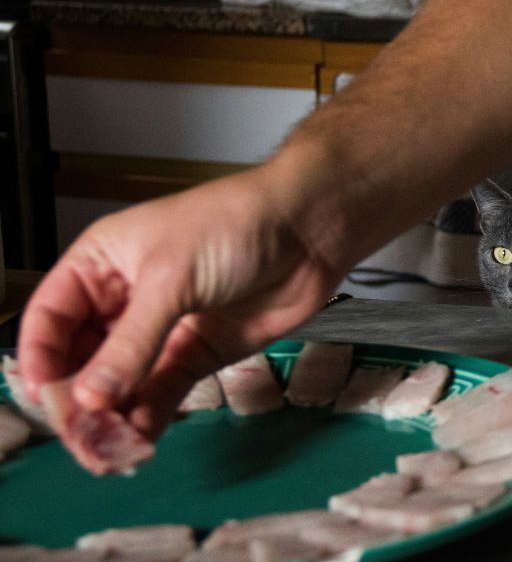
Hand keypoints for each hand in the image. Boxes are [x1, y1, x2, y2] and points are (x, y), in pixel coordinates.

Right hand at [17, 169, 340, 439]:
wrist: (308, 231)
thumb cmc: (237, 224)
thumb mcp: (171, 278)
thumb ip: (132, 342)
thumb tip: (92, 395)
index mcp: (102, 264)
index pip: (51, 319)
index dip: (41, 359)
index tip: (44, 397)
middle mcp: (126, 299)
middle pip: (82, 359)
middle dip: (77, 400)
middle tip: (82, 435)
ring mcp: (163, 329)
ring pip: (122, 382)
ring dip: (113, 416)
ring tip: (108, 450)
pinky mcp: (198, 352)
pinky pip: (162, 391)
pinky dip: (149, 416)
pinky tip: (139, 439)